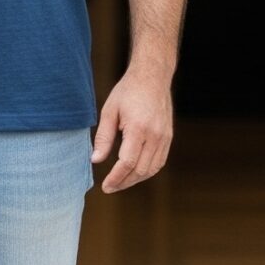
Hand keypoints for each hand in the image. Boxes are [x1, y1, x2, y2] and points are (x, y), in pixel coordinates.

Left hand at [93, 71, 173, 191]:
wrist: (153, 77)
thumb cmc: (128, 92)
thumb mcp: (109, 111)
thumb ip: (103, 138)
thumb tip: (96, 160)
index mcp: (138, 127)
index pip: (127, 162)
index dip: (115, 178)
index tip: (105, 186)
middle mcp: (155, 134)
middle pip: (140, 169)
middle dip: (124, 182)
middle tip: (110, 187)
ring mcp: (164, 137)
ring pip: (152, 169)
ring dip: (135, 179)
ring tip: (120, 183)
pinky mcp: (168, 137)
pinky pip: (159, 162)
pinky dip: (147, 171)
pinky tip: (134, 173)